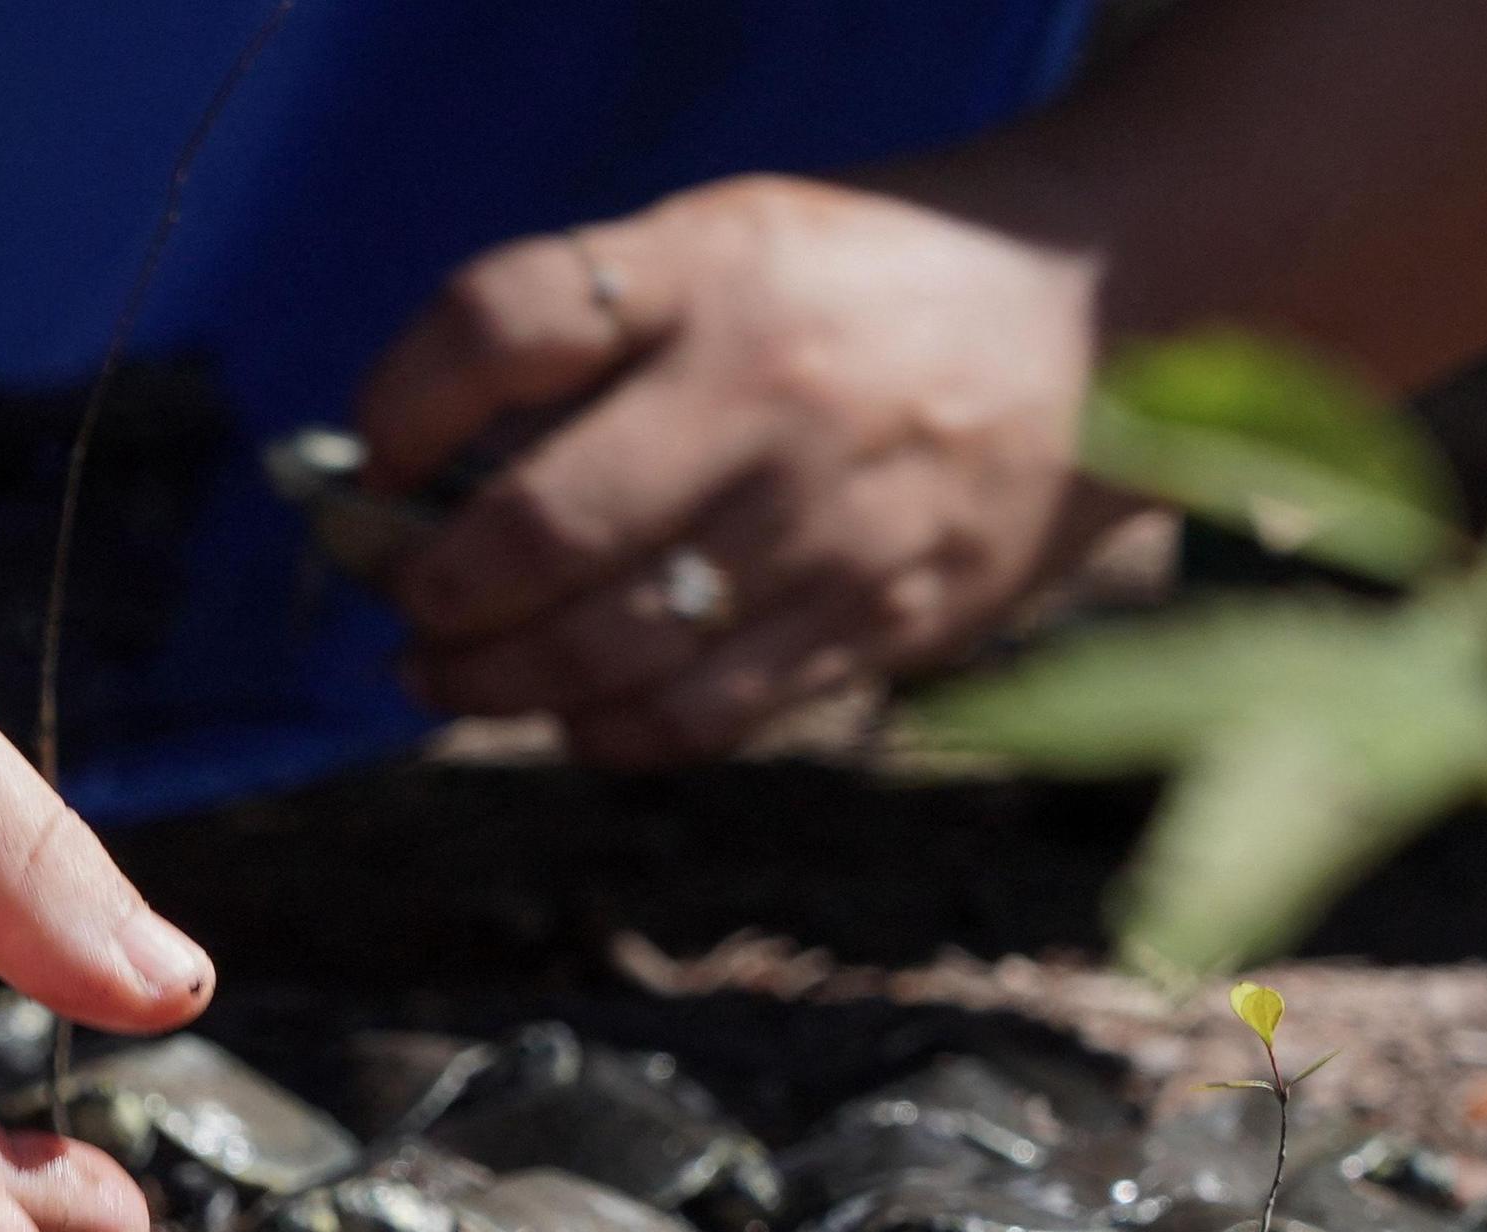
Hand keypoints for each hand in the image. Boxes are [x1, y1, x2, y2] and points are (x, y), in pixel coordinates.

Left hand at [355, 173, 1118, 764]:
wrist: (1113, 311)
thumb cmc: (866, 287)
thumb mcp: (730, 246)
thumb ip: (587, 336)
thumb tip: (412, 471)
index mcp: (717, 270)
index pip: (501, 324)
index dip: (402, 403)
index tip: (373, 456)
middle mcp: (773, 395)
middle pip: (540, 531)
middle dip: (432, 591)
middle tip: (401, 604)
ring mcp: (834, 522)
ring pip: (608, 652)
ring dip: (490, 683)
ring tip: (441, 676)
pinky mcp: (883, 621)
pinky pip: (700, 717)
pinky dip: (602, 730)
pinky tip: (566, 711)